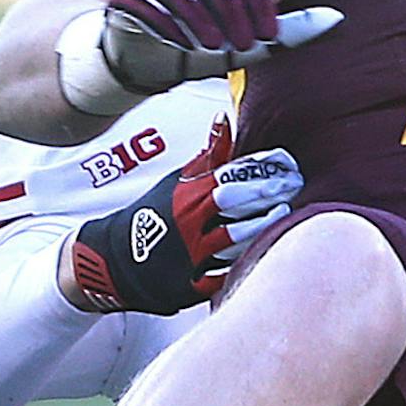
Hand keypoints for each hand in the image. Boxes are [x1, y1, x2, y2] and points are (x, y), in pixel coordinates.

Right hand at [62, 117, 302, 312]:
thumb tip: (224, 120)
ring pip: (235, 239)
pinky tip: (267, 252)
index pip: (230, 175)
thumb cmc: (154, 216)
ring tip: (284, 212)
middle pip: (235, 202)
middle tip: (293, 185)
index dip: (262, 168)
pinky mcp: (191, 285)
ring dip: (263, 225)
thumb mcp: (177, 183)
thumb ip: (207, 158)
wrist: (112, 260)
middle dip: (268, 192)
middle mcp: (188, 224)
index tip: (287, 163)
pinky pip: (224, 276)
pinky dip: (244, 265)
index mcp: (186, 196)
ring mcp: (191, 256)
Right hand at [99, 0, 342, 94]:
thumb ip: (291, 33)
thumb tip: (337, 18)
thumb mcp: (251, 47)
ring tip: (213, 48)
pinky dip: (164, 21)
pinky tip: (179, 43)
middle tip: (243, 46)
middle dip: (231, 13)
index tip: (266, 36)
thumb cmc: (202, 52)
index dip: (258, 5)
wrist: (146, 66)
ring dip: (200, 17)